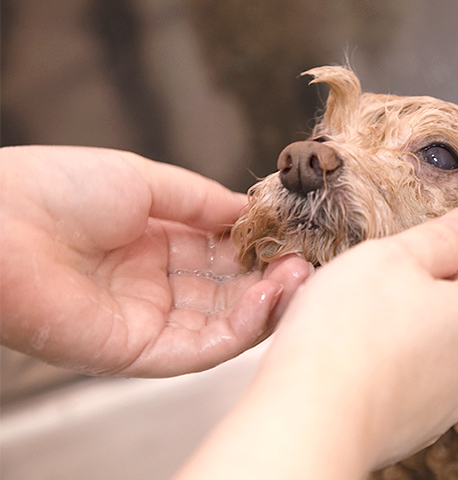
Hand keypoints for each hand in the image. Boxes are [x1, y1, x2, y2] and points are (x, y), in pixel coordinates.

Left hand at [0, 146, 310, 376]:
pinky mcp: (136, 352)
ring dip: (264, 304)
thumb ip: (203, 201)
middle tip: (306, 262)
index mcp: (154, 244)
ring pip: (221, 323)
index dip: (258, 247)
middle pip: (227, 292)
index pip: (221, 254)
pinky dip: (238, 329)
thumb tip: (250, 210)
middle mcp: (155, 286)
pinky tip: (267, 301)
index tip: (293, 237)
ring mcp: (148, 321)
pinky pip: (198, 348)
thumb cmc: (61, 188)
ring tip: (297, 278)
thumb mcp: (146, 182)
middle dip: (269, 278)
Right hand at [176, 207, 457, 479]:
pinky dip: (382, 375)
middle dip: (411, 303)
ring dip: (395, 339)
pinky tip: (349, 369)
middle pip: (448, 315)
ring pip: (423, 352)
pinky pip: (402, 386)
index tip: (390, 271)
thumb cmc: (348, 331)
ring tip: (351, 336)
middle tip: (364, 300)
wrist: (312, 417)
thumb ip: (437, 237)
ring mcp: (446, 407)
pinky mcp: (413, 431)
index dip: (426, 265)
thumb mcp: (391, 256)